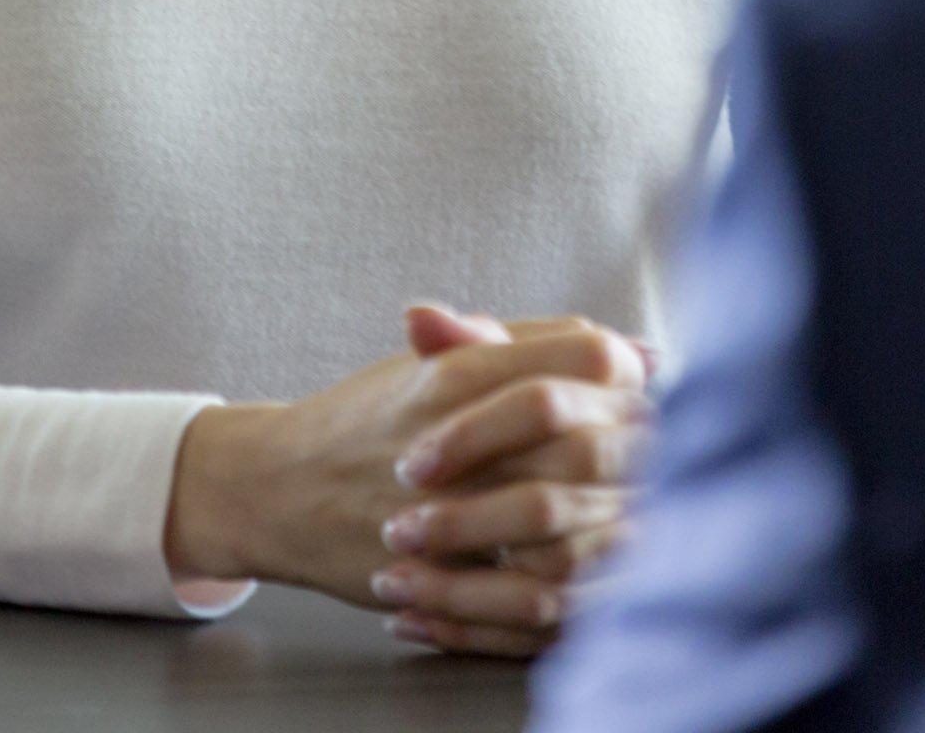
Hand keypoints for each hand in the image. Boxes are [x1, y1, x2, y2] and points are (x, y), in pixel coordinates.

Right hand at [373, 306, 656, 656]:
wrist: (275, 488)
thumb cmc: (370, 418)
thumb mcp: (441, 359)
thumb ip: (538, 344)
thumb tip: (647, 356)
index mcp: (459, 370)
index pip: (588, 357)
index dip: (631, 375)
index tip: (636, 393)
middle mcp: (454, 434)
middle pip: (590, 434)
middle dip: (636, 447)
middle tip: (650, 454)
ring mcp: (444, 508)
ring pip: (567, 511)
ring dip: (611, 513)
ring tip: (623, 507)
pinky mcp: (436, 570)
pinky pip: (529, 580)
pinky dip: (571, 572)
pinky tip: (587, 559)